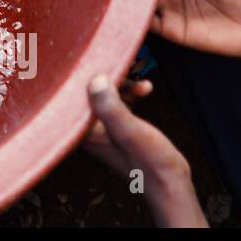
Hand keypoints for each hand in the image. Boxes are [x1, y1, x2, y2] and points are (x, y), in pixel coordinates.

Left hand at [83, 76, 204, 226]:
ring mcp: (100, 127)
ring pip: (103, 92)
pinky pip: (116, 100)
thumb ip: (111, 107)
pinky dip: (130, 92)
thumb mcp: (130, 131)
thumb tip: (96, 79)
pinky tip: (145, 89)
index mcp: (80, 129)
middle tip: (125, 65)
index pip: (71, 92)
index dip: (82, 72)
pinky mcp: (115, 126)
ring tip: (142, 85)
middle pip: (86, 89)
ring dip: (122, 83)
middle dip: (105, 74)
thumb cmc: (149, 162)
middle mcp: (85, 127)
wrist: (170, 184)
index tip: (97, 56)